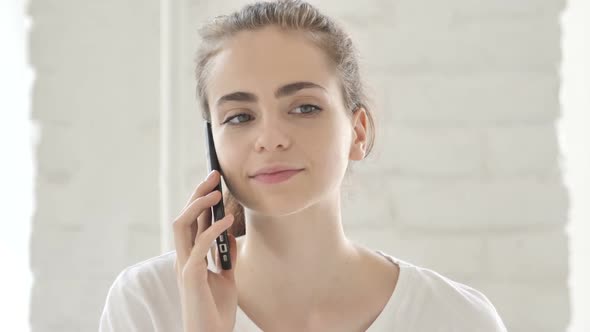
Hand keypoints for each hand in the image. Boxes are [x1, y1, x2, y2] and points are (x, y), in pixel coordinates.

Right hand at [172, 170, 237, 331]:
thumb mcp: (226, 278)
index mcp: (191, 256)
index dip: (201, 200)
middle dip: (197, 194)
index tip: (215, 182)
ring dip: (198, 206)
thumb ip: (225, 257)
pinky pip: (199, 246)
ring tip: (216, 192)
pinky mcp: (191, 276)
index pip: (192, 221)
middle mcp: (184, 257)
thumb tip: (229, 235)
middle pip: (183, 217)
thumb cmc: (216, 310)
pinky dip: (212, 230)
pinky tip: (227, 220)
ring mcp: (185, 266)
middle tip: (214, 176)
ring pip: (181, 225)